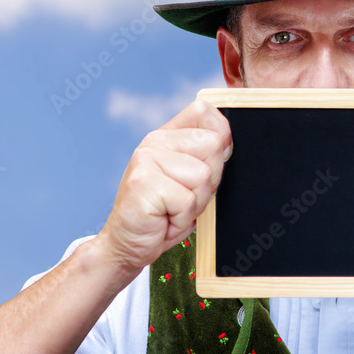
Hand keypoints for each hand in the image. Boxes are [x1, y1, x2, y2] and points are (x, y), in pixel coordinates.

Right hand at [96, 99, 231, 273]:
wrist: (126, 243)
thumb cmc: (162, 213)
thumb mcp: (189, 180)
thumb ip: (204, 157)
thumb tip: (226, 142)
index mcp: (166, 136)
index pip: (203, 110)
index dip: (220, 134)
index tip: (211, 161)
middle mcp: (154, 142)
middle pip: (213, 145)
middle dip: (210, 180)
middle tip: (186, 196)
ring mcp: (147, 160)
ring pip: (204, 176)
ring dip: (196, 202)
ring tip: (174, 209)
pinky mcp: (144, 184)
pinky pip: (187, 201)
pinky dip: (182, 219)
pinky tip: (165, 219)